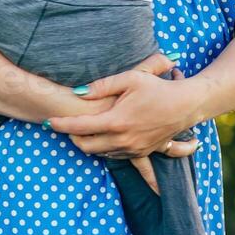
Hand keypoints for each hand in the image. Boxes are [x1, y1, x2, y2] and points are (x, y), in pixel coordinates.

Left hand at [48, 53, 202, 188]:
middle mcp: (123, 140)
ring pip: (100, 153)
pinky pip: (115, 155)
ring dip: (88, 144)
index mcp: (116, 121)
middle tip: (65, 126)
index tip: (48, 122)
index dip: (61, 125)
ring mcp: (133, 149)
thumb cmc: (157, 88)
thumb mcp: (130, 79)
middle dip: (72, 137)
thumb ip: (102, 86)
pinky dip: (105, 147)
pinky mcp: (142, 153)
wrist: (186, 105)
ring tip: (82, 130)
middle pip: (85, 146)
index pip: (79, 127)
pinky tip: (102, 136)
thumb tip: (78, 92)